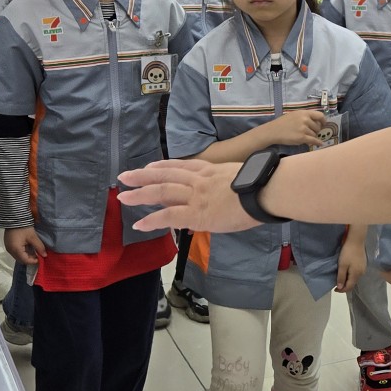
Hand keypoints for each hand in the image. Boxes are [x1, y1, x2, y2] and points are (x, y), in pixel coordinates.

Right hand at [5, 227, 47, 265]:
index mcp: (16, 249)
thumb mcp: (33, 237)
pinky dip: (22, 252)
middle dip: (30, 259)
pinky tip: (28, 248)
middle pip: (21, 259)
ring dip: (26, 255)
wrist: (14, 218)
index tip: (41, 258)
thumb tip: (44, 255)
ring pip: (18, 256)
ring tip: (34, 251)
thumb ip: (39, 247)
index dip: (33, 261)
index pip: (25, 260)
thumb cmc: (23, 228)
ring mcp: (8, 248)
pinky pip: (16, 252)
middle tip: (38, 255)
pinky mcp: (8, 245)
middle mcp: (10, 251)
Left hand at [119, 159, 259, 233]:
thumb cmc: (263, 184)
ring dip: (140, 194)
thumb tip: (224, 194)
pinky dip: (153, 220)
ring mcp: (196, 195)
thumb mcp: (240, 177)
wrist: (267, 189)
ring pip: (161, 191)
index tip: (150, 166)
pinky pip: (169, 216)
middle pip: (165, 175)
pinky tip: (140, 225)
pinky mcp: (197, 213)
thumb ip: (227, 183)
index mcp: (210, 170)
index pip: (181, 166)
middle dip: (142, 176)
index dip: (163, 166)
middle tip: (124, 178)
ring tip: (123, 197)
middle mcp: (199, 179)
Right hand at [267, 109, 327, 148]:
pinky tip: (319, 144)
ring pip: (315, 134)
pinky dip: (317, 142)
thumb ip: (305, 117)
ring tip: (305, 136)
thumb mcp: (294, 115)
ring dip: (312, 136)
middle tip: (310, 132)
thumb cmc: (283, 123)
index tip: (323, 124)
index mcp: (304, 113)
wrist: (273, 131)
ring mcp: (304, 129)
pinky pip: (314, 140)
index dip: (323, 121)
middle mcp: (305, 119)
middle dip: (316, 130)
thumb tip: (316, 121)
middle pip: (318, 126)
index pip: (320, 115)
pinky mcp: (302, 137)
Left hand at [336, 231, 365, 291]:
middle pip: (353, 283)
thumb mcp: (342, 265)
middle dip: (345, 285)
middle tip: (336, 284)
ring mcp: (363, 268)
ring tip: (341, 278)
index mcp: (356, 274)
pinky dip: (351, 275)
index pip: (349, 287)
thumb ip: (341, 277)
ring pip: (355, 278)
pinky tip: (347, 272)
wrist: (356, 241)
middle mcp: (361, 273)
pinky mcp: (363, 264)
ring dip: (348, 280)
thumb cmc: (348, 253)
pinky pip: (356, 273)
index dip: (342, 290)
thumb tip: (340, 288)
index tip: (335, 289)